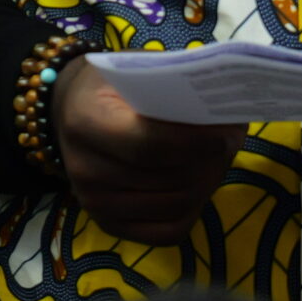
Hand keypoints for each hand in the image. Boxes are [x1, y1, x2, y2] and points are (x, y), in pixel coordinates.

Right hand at [49, 62, 243, 243]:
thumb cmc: (111, 85)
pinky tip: (199, 184)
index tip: (228, 131)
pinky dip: (192, 210)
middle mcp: (84, 168)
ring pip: (173, 205)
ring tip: (216, 158)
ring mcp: (93, 203)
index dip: (195, 142)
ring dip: (205, 183)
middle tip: (231, 140)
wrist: (70, 110)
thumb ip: (171, 87)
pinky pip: (167, 231)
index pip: (148, 144)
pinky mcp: (107, 225)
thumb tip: (226, 109)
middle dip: (209, 161)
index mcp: (86, 121)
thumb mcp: (134, 69)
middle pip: (166, 177)